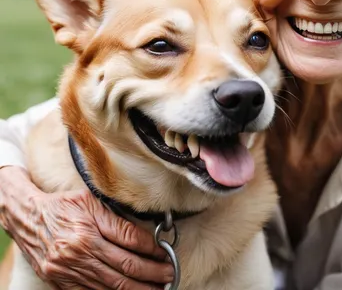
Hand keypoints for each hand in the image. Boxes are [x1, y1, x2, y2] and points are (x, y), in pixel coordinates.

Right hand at [0, 166, 173, 288]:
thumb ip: (115, 219)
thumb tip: (143, 235)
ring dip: (137, 289)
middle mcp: (80, 252)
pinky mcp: (62, 282)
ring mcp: (70, 271)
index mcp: (89, 230)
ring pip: (111, 286)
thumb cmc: (63, 206)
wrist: (28, 219)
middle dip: (151, 273)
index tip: (165, 253)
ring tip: (156, 288)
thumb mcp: (90, 202)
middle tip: (170, 275)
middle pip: (125, 267)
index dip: (151, 249)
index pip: (130, 241)